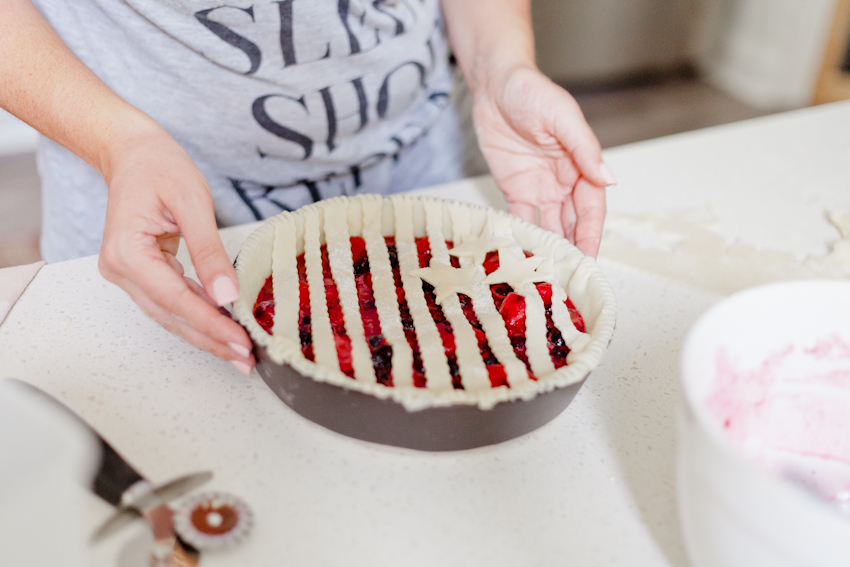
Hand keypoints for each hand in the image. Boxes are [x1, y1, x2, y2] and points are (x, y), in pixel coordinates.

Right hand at [97, 122, 254, 373]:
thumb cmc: (158, 167)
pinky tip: (221, 328)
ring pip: (170, 316)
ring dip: (205, 335)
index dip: (210, 324)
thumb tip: (227, 295)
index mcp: (127, 252)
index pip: (175, 300)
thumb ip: (210, 252)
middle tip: (246, 359)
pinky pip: (171, 302)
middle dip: (211, 339)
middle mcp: (120, 269)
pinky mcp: (140, 273)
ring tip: (238, 353)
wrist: (133, 152)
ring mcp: (127, 274)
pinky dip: (197, 316)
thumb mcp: (193, 202)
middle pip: (171, 316)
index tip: (240, 341)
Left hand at [472, 66, 615, 256]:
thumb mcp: (562, 116)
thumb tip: (609, 180)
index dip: (590, 234)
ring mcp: (539, 188)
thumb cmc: (532, 91)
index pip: (591, 208)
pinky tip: (521, 256)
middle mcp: (563, 182)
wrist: (494, 84)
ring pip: (548, 227)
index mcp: (580, 166)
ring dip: (548, 250)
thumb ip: (584, 148)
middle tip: (568, 278)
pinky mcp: (514, 191)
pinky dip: (521, 238)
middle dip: (572, 250)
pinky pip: (519, 219)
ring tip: (547, 275)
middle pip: (572, 224)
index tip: (588, 259)